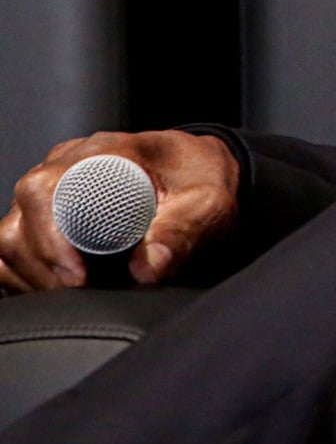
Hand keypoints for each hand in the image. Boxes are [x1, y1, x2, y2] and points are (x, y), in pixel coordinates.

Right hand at [0, 130, 239, 292]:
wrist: (199, 172)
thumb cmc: (200, 179)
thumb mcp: (208, 202)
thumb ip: (182, 231)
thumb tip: (148, 269)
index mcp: (103, 152)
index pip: (46, 190)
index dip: (51, 239)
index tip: (77, 276)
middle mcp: (65, 166)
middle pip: (19, 219)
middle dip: (43, 266)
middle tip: (82, 291)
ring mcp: (50, 191)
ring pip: (8, 238)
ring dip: (32, 274)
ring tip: (76, 290)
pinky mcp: (43, 215)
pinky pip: (11, 249)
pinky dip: (23, 275)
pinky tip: (57, 286)